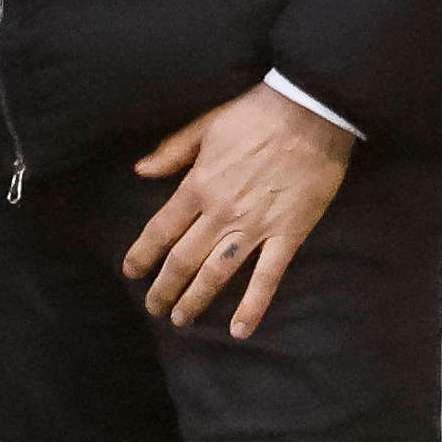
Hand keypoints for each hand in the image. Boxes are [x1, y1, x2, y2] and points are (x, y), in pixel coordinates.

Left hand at [122, 83, 355, 338]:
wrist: (310, 111)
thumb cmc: (256, 113)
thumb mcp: (206, 124)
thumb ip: (172, 151)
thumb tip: (140, 171)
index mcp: (199, 184)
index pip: (161, 228)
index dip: (143, 254)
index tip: (131, 273)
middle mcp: (222, 211)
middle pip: (184, 258)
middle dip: (164, 287)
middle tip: (153, 307)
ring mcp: (255, 226)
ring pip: (217, 272)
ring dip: (195, 299)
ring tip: (180, 319)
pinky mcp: (288, 234)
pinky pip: (267, 277)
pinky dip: (252, 306)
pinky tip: (239, 330)